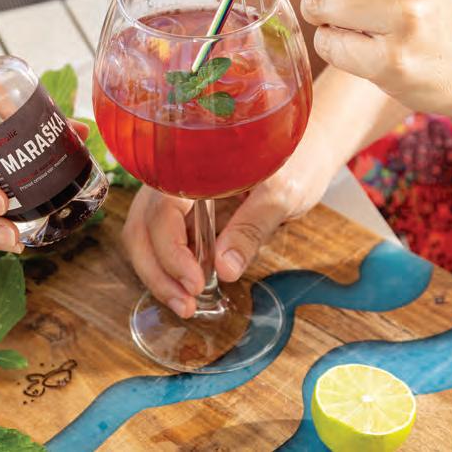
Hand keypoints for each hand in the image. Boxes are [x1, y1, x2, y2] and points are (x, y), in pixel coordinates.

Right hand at [122, 114, 335, 317]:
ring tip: (185, 304)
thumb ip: (251, 228)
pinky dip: (171, 267)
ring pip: (147, 237)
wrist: (309, 147)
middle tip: (184, 305)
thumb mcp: (281, 194)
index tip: (195, 283)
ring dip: (159, 274)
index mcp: (193, 164)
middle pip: (142, 228)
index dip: (171, 252)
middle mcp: (176, 178)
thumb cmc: (298, 159)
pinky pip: (167, 240)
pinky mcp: (190, 212)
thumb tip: (224, 269)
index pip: (162, 210)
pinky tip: (189, 288)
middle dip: (156, 271)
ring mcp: (179, 195)